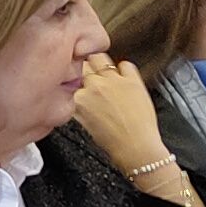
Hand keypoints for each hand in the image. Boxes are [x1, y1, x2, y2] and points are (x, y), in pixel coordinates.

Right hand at [67, 57, 172, 174]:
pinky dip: (124, 69)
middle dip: (84, 69)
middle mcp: (94, 86)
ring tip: (105, 74)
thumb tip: (76, 92)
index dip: (72, 78)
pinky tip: (123, 78)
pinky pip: (125, 64)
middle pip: (82, 64)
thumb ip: (77, 104)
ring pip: (100, 58)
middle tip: (90, 77)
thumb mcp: (84, 123)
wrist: (136, 148)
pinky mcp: (132, 80)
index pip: (69, 77)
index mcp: (78, 98)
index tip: (75, 80)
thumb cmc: (112, 141)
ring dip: (100, 64)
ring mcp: (114, 80)